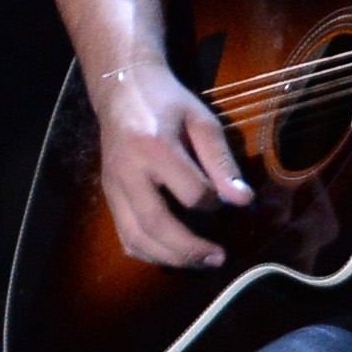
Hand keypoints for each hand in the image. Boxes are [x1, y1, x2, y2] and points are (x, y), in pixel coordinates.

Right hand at [91, 56, 248, 268]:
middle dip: (190, 249)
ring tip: (199, 263)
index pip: (191, 193)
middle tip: (218, 258)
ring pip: (136, 238)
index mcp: (154, 147)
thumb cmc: (168, 101)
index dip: (215, 203)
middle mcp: (128, 172)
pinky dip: (148, 253)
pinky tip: (171, 254)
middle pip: (156, 224)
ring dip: (170, 258)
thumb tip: (243, 201)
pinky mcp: (108, 196)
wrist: (122, 88)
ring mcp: (113, 187)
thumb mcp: (202, 121)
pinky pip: (125, 236)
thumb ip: (222, 162)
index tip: (228, 200)